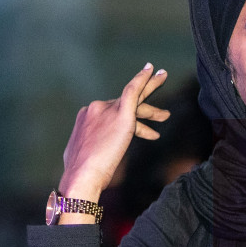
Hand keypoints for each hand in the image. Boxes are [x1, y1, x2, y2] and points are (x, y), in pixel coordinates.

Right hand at [58, 64, 171, 201]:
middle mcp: (95, 109)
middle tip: (155, 76)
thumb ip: (89, 149)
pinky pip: (133, 90)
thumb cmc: (81, 175)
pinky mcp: (121, 114)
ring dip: (151, 87)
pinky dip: (142, 79)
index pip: (112, 114)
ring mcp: (107, 110)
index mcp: (86, 118)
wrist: (82, 175)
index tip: (139, 120)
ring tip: (164, 76)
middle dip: (142, 91)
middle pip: (124, 101)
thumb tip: (93, 158)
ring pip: (134, 96)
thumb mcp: (81, 157)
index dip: (131, 121)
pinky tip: (152, 71)